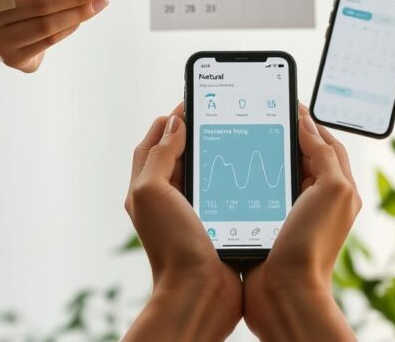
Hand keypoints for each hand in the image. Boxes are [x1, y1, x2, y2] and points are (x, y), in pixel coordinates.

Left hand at [123, 105, 241, 341]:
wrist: (199, 293)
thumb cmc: (173, 245)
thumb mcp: (153, 191)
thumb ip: (159, 155)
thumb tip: (173, 123)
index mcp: (146, 187)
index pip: (154, 142)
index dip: (171, 119)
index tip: (193, 101)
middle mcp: (165, 199)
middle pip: (178, 154)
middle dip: (195, 133)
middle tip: (219, 115)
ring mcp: (190, 213)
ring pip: (202, 172)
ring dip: (217, 154)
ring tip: (236, 135)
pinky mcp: (213, 224)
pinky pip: (221, 192)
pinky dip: (231, 178)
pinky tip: (248, 171)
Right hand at [243, 105, 360, 341]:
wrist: (286, 294)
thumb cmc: (313, 246)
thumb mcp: (332, 190)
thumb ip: (324, 154)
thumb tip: (308, 123)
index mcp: (337, 187)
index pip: (324, 142)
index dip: (306, 121)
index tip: (285, 103)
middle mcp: (316, 199)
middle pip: (298, 155)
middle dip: (281, 136)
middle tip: (259, 118)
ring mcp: (291, 213)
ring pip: (275, 172)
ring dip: (261, 157)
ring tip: (242, 139)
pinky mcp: (267, 224)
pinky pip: (257, 193)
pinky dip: (246, 180)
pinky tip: (231, 173)